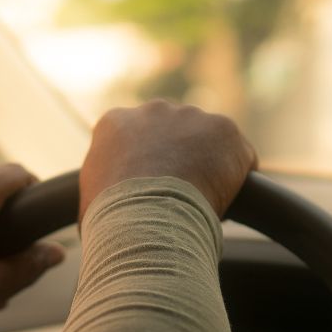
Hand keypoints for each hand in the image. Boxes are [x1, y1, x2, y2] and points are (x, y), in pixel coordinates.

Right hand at [80, 100, 257, 220]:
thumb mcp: (90, 203)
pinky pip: (240, 155)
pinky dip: (239, 179)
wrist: (145, 219)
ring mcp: (191, 117)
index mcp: (115, 123)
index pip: (139, 140)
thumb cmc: (112, 222)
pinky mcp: (224, 129)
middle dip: (183, 161)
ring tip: (205, 203)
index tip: (157, 192)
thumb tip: (102, 217)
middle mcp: (153, 110)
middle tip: (184, 198)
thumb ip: (101, 193)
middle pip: (176, 134)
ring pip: (209, 142)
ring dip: (211, 168)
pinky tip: (230, 202)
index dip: (152, 168)